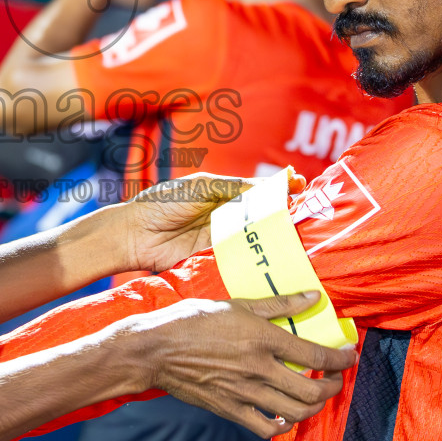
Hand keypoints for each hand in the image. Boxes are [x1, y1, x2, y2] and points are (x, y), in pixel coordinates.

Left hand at [115, 170, 305, 272]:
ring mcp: (221, 236)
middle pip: (261, 212)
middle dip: (283, 210)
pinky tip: (274, 251)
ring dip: (274, 232)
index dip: (279, 187)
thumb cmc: (162, 203)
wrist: (134, 234)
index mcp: (222, 192)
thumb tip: (267, 186)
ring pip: (255, 233)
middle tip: (307, 209)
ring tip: (298, 229)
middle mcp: (225, 214)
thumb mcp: (200, 187)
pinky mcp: (215, 257)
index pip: (257, 188)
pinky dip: (256, 252)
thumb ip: (232, 187)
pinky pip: (241, 253)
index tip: (300, 184)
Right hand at [124, 291, 356, 437]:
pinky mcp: (231, 409)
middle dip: (333, 384)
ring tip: (316, 395)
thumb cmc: (193, 320)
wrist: (156, 349)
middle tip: (336, 377)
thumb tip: (313, 297)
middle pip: (313, 389)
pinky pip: (267, 427)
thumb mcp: (237, 304)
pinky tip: (286, 416)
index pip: (316, 354)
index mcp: (263, 339)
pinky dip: (284, 425)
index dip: (340, 358)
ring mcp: (246, 392)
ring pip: (296, 411)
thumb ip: (279, 303)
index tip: (348, 355)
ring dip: (315, 406)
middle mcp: (259, 368)